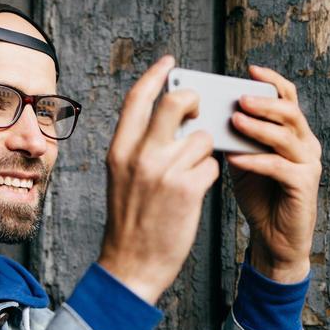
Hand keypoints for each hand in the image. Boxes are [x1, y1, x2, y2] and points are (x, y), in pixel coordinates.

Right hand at [98, 55, 219, 304]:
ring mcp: (164, 172)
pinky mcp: (187, 190)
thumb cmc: (130, 226)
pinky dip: (208, 176)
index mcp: (119, 151)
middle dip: (194, 103)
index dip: (156, 75)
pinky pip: (211, 166)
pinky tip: (196, 192)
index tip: (171, 62)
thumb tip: (170, 120)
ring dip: (203, 153)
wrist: (131, 267)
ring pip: (201, 137)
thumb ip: (139, 148)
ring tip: (190, 174)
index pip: (138, 98)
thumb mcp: (121, 180)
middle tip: (198, 114)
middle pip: (177, 102)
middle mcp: (140, 156)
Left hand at [226, 65, 321, 281]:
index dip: (271, 82)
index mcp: (294, 134)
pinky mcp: (304, 185)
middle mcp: (306, 144)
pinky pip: (278, 167)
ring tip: (235, 120)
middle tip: (238, 98)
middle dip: (263, 102)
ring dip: (258, 127)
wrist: (275, 238)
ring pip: (286, 136)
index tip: (249, 70)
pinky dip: (255, 160)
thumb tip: (211, 119)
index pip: (288, 98)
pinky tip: (235, 158)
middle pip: (290, 112)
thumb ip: (236, 141)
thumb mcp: (244, 163)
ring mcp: (308, 163)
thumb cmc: (260, 199)